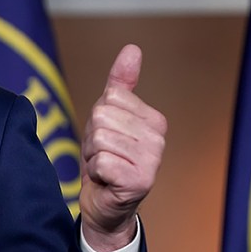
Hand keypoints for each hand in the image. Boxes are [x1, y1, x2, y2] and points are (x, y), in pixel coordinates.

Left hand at [79, 44, 166, 251]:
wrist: (106, 203)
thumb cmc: (107, 156)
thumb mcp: (110, 115)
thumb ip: (122, 82)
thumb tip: (132, 48)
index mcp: (155, 120)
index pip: (110, 96)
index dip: (98, 116)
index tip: (107, 136)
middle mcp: (159, 139)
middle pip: (102, 115)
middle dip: (92, 137)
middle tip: (103, 154)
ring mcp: (152, 161)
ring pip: (99, 138)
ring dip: (92, 154)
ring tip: (104, 166)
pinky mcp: (139, 181)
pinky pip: (100, 160)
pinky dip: (95, 171)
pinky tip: (106, 180)